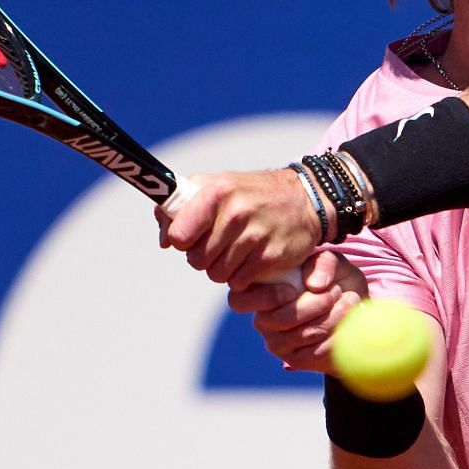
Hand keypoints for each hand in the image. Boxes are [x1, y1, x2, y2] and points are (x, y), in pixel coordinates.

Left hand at [156, 169, 322, 285]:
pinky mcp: (271, 256)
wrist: (304, 198)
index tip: (190, 236)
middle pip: (197, 260)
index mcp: (217, 192)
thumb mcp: (216, 186)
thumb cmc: (250, 194)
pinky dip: (241, 277)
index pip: (179, 235)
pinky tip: (251, 259)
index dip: (181, 240)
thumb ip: (181, 206)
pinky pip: (239, 282)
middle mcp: (236, 212)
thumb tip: (164, 240)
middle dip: (203, 257)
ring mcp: (256, 236)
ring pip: (217, 274)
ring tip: (235, 251)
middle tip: (218, 245)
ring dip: (222, 269)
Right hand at [225, 249, 369, 374]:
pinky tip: (348, 322)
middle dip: (316, 304)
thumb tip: (314, 285)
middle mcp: (263, 321)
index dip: (266, 297)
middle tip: (336, 291)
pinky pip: (315, 353)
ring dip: (332, 317)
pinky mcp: (295, 360)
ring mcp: (277, 344)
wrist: (356, 307)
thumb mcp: (332, 263)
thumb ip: (323, 264)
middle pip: (280, 319)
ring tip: (349, 301)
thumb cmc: (335, 280)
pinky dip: (337, 335)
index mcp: (261, 292)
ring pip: (302, 335)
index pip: (240, 300)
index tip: (294, 289)